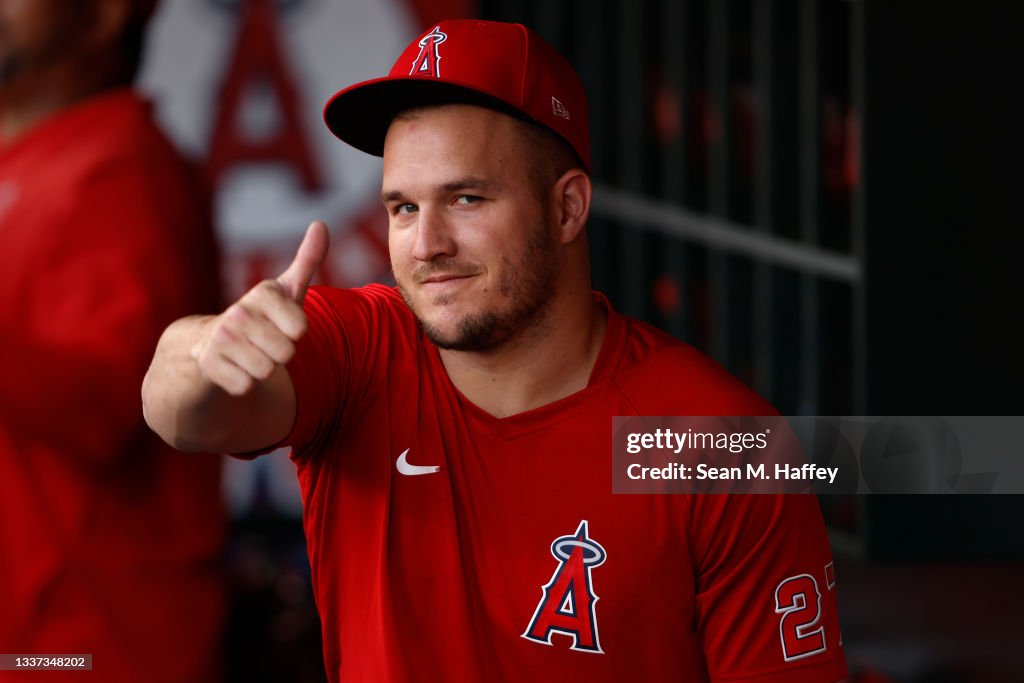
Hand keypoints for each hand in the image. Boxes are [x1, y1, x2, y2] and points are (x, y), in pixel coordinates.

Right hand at [191, 221, 328, 395]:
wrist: (205, 345)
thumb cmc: (259, 318)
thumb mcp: (284, 290)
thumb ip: (307, 260)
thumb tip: (321, 223)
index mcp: (263, 293)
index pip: (302, 329)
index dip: (295, 333)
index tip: (279, 324)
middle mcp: (239, 311)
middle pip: (286, 353)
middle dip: (280, 354)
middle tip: (263, 343)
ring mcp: (221, 338)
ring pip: (267, 371)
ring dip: (262, 369)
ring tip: (248, 355)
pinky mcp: (208, 365)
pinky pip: (246, 387)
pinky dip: (243, 384)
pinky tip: (232, 369)